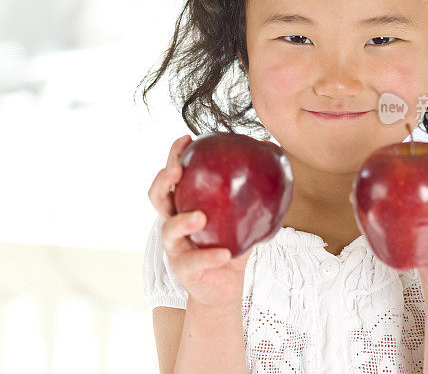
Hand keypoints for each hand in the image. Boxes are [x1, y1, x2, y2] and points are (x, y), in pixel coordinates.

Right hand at [147, 134, 252, 307]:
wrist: (224, 288)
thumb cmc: (230, 245)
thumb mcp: (241, 216)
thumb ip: (252, 187)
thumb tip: (270, 148)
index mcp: (184, 205)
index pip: (172, 176)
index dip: (174, 156)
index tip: (187, 139)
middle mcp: (172, 222)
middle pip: (157, 197)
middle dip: (163, 180)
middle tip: (178, 170)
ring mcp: (174, 247)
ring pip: (168, 230)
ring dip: (183, 221)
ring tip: (201, 217)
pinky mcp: (183, 270)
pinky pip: (193, 261)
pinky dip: (209, 256)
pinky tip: (225, 254)